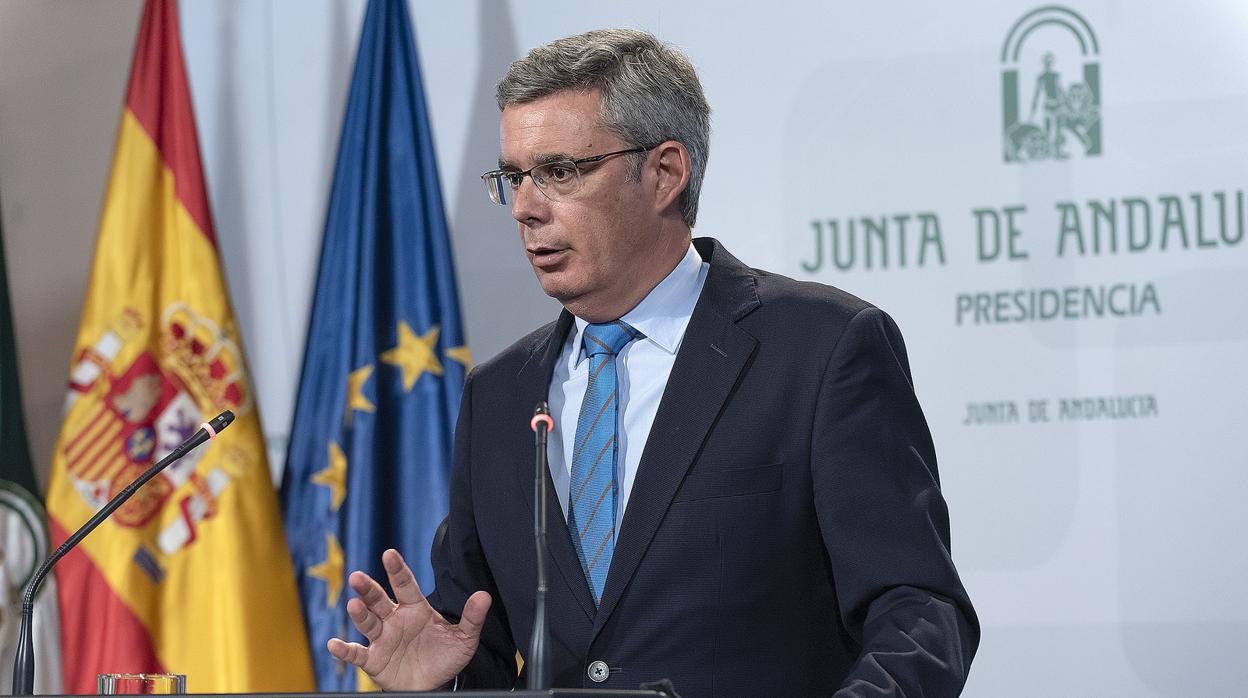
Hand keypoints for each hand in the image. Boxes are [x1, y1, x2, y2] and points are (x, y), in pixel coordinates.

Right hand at [326, 548, 491, 689]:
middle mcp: (395, 619)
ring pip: (368, 622)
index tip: (389, 554)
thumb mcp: (464, 638)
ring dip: (359, 614)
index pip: (405, 585)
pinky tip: (334, 644)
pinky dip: (344, 650)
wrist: (434, 685)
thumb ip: (472, 617)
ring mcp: (383, 639)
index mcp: (415, 609)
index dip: (397, 570)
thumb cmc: (445, 657)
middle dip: (368, 589)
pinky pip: (357, 653)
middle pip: (379, 600)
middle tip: (357, 577)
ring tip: (353, 604)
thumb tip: (484, 596)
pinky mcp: (374, 660)